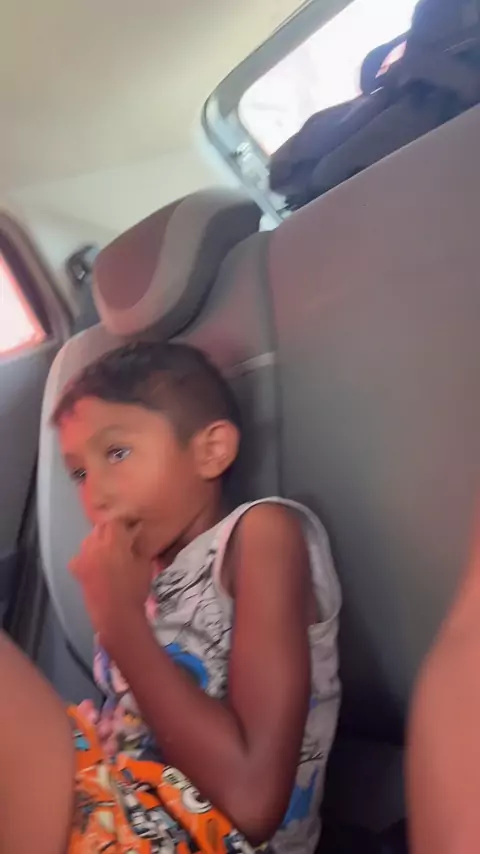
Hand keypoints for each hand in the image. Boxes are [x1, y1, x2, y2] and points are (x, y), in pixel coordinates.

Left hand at [70, 520, 152, 645]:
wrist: (116, 615)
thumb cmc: (135, 588)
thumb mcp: (144, 562)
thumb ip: (136, 544)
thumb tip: (134, 535)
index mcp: (113, 540)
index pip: (115, 521)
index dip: (124, 523)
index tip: (131, 529)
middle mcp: (94, 544)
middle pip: (100, 528)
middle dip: (110, 531)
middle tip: (122, 539)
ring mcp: (83, 556)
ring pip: (89, 539)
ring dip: (98, 541)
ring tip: (109, 552)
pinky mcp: (77, 569)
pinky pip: (80, 556)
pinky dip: (87, 556)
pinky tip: (95, 564)